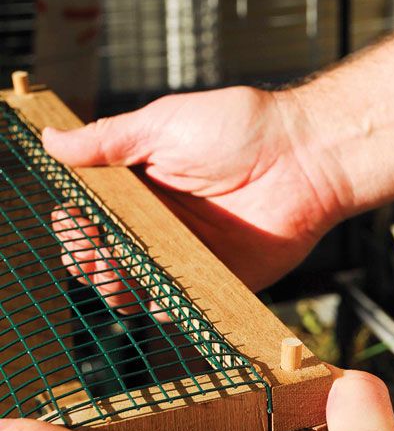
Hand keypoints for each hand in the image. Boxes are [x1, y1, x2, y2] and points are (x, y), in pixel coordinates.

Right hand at [43, 87, 345, 290]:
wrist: (304, 155)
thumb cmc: (239, 129)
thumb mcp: (164, 124)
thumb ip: (109, 140)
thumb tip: (53, 140)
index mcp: (147, 186)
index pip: (97, 213)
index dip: (78, 221)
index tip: (69, 219)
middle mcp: (165, 223)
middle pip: (111, 254)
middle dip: (88, 258)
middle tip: (86, 250)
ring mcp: (191, 252)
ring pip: (139, 284)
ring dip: (114, 286)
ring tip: (108, 272)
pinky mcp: (220, 277)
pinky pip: (183, 303)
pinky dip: (161, 305)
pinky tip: (148, 294)